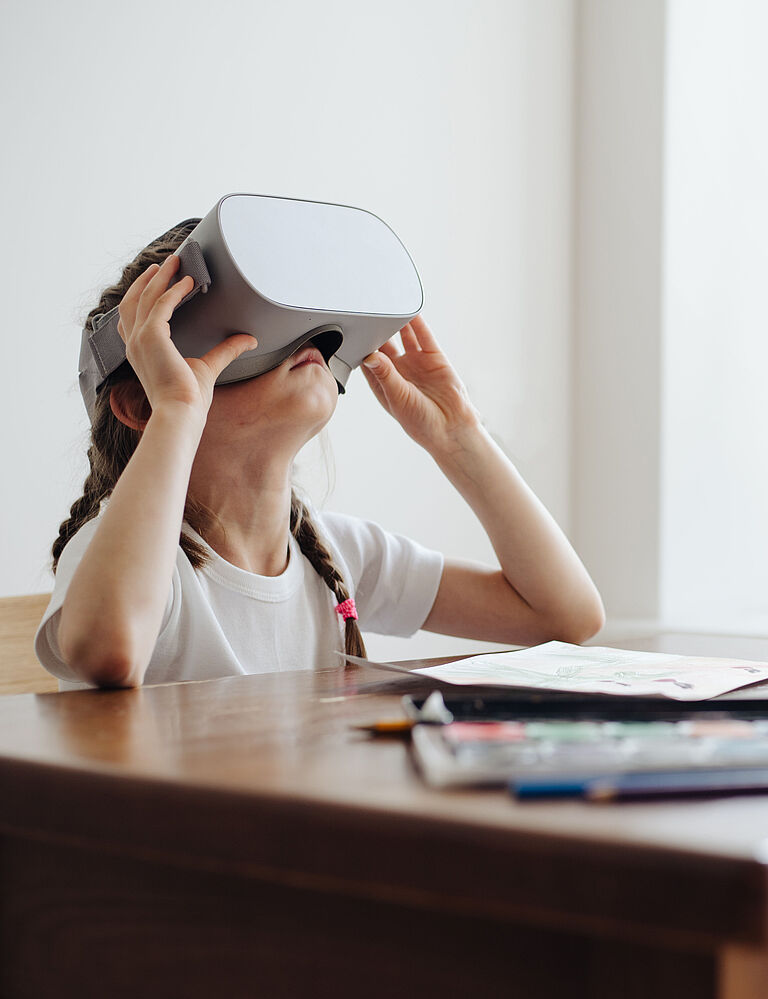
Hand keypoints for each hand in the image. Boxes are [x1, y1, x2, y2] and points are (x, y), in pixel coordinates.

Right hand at [116, 254, 256, 418]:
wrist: (182, 413)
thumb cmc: (189, 399)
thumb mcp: (208, 368)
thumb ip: (226, 351)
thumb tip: (250, 340)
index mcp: (140, 352)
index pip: (131, 318)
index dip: (140, 297)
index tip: (155, 282)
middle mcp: (135, 344)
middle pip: (134, 301)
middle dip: (148, 280)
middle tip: (165, 264)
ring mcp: (140, 339)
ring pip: (145, 297)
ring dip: (160, 277)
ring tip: (174, 262)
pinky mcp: (151, 336)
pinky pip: (162, 304)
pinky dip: (175, 290)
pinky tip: (189, 282)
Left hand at [361, 316, 480, 454]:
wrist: (452, 428)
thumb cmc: (421, 422)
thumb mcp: (398, 398)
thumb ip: (385, 375)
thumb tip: (370, 356)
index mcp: (384, 383)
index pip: (367, 359)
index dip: (359, 345)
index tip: (351, 331)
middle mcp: (398, 370)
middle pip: (383, 343)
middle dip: (376, 329)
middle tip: (367, 312)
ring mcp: (416, 362)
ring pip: (403, 336)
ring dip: (396, 322)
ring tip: (387, 305)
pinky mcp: (434, 357)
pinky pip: (424, 336)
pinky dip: (417, 323)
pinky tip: (410, 311)